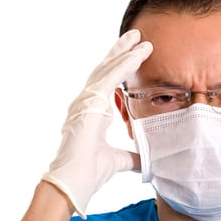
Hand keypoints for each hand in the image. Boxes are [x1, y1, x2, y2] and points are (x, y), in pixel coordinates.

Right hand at [42, 29, 152, 218]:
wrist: (73, 184)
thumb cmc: (88, 173)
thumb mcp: (119, 161)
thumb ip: (133, 157)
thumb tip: (148, 159)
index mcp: (92, 113)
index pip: (107, 84)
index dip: (120, 68)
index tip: (134, 55)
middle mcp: (86, 103)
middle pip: (105, 70)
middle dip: (121, 52)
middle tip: (135, 37)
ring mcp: (85, 101)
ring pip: (107, 69)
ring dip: (124, 52)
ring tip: (138, 38)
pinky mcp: (89, 104)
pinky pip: (110, 78)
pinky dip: (125, 64)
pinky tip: (137, 53)